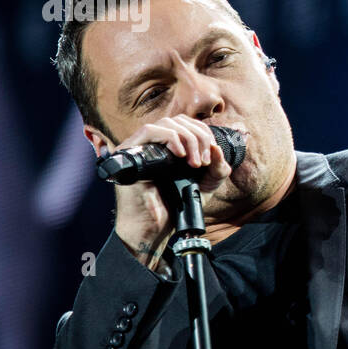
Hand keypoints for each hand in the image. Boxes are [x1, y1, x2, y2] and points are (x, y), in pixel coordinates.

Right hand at [105, 115, 233, 268]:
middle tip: (203, 162)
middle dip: (198, 137)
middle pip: (178, 120)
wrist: (158, 228)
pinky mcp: (129, 153)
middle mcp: (154, 143)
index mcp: (170, 146)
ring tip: (195, 163)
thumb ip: (218, 167)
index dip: (203, 134)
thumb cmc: (178, 206)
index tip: (211, 157)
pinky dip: (170, 138)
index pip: (187, 124)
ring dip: (188, 138)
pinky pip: (149, 131)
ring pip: (166, 123)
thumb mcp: (207, 184)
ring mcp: (140, 146)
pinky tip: (181, 156)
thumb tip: (217, 148)